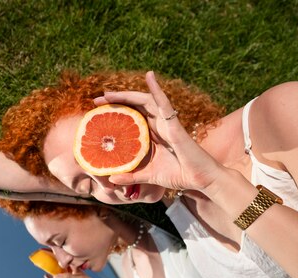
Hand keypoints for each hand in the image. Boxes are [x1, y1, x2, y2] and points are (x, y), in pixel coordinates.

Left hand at [93, 71, 224, 192]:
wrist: (199, 180)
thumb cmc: (179, 175)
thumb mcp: (148, 176)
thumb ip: (131, 176)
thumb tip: (111, 180)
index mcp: (152, 134)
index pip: (132, 116)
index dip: (116, 110)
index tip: (97, 109)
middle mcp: (159, 125)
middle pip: (136, 106)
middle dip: (117, 100)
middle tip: (97, 99)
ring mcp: (167, 123)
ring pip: (146, 101)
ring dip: (127, 94)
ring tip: (109, 93)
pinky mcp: (175, 124)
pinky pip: (165, 103)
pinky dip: (157, 89)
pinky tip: (149, 76)